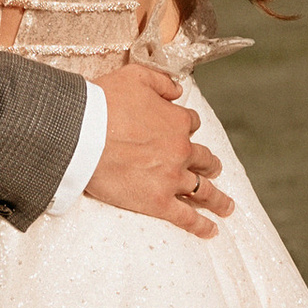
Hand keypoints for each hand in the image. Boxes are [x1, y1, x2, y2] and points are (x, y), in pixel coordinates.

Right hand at [86, 59, 232, 238]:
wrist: (82, 133)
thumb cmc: (103, 103)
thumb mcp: (135, 76)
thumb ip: (161, 81)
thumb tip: (177, 90)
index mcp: (177, 122)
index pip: (190, 124)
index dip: (185, 128)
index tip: (181, 133)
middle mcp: (181, 151)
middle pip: (203, 159)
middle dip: (210, 164)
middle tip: (213, 170)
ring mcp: (172, 178)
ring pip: (203, 190)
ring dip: (217, 199)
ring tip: (225, 206)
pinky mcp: (158, 202)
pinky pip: (186, 217)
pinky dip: (201, 225)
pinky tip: (211, 230)